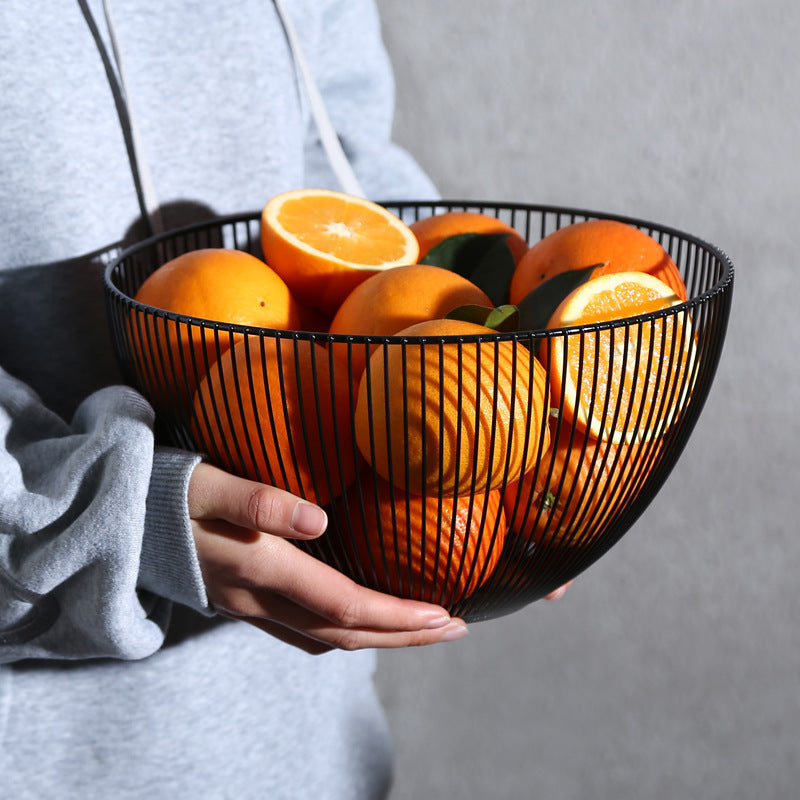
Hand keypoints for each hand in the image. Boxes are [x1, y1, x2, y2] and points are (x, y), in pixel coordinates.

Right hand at [188, 462, 468, 654]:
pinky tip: (359, 620)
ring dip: (378, 639)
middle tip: (455, 629)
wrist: (115, 515)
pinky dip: (342, 632)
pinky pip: (301, 631)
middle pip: (344, 635)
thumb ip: (258, 500)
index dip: (398, 617)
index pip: (345, 608)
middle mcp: (258, 599)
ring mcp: (247, 607)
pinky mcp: (240, 603)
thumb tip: (317, 519)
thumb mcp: (207, 482)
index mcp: (261, 568)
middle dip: (404, 637)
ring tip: (420, 628)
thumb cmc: (166, 489)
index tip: (446, 614)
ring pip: (324, 640)